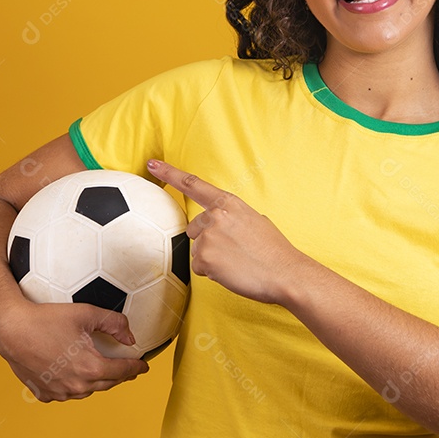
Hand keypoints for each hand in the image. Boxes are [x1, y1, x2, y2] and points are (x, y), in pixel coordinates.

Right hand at [0, 298, 148, 401]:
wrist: (12, 330)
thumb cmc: (47, 319)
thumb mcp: (87, 313)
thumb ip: (114, 323)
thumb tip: (130, 337)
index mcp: (91, 368)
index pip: (123, 371)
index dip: (136, 368)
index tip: (143, 366)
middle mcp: (76, 385)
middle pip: (107, 383)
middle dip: (120, 375)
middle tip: (127, 369)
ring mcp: (59, 392)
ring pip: (87, 391)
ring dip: (98, 382)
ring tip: (103, 371)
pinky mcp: (44, 393)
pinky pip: (67, 393)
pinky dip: (75, 385)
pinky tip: (75, 375)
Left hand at [146, 158, 304, 304]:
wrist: (286, 273)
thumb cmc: (274, 251)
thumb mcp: (255, 221)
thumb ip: (233, 217)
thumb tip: (227, 226)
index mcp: (228, 203)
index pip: (192, 184)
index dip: (169, 173)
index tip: (152, 164)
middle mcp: (215, 215)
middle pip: (194, 230)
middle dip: (207, 241)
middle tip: (234, 251)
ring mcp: (208, 237)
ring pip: (198, 251)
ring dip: (212, 260)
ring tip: (237, 262)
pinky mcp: (204, 258)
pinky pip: (199, 268)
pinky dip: (212, 273)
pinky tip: (232, 271)